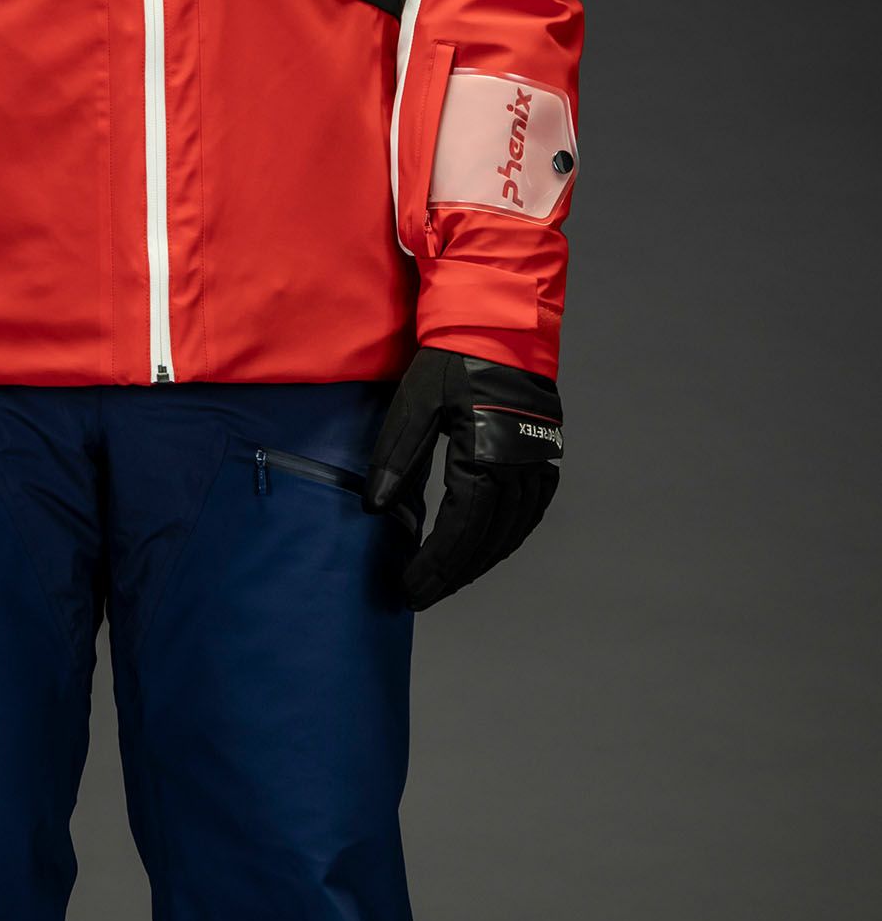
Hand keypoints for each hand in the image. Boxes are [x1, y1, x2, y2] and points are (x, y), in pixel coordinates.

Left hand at [364, 349, 562, 610]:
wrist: (501, 324)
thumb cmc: (453, 361)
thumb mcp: (415, 405)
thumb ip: (396, 459)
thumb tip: (376, 509)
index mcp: (486, 454)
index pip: (460, 530)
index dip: (434, 566)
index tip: (410, 589)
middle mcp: (521, 465)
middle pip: (487, 540)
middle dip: (453, 574)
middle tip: (421, 596)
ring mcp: (539, 463)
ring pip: (511, 532)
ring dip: (478, 563)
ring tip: (446, 582)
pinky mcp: (545, 457)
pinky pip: (529, 514)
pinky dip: (504, 540)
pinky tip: (483, 553)